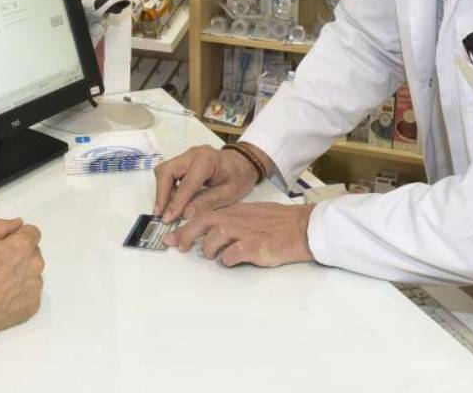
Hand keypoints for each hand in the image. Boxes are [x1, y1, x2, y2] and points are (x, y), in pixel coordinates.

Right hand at [0, 218, 43, 340]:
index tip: (5, 246)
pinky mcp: (34, 304)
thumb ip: (0, 227)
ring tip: (0, 283)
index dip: (18, 236)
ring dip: (22, 273)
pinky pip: (31, 292)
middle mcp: (35, 265)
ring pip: (33, 272)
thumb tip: (18, 223)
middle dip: (20, 255)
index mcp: (22, 247)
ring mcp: (36, 287)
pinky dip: (21, 292)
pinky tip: (4, 296)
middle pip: (34, 253)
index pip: (33, 232)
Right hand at [153, 145, 260, 222]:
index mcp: (206, 161)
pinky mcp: (183, 159)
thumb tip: (185, 214)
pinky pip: (169, 172)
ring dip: (162, 191)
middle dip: (161, 194)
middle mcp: (192, 154)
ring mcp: (186, 155)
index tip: (167, 219)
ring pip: (164, 170)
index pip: (185, 184)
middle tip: (160, 214)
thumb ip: (207, 202)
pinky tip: (173, 202)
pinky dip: (167, 187)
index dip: (175, 203)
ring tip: (166, 210)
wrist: (244, 162)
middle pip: (166, 171)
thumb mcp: (229, 194)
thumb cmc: (240, 177)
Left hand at [164, 202, 316, 267]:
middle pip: (202, 223)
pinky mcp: (255, 247)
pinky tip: (232, 260)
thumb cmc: (277, 224)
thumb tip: (208, 232)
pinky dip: (228, 259)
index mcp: (234, 211)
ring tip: (215, 254)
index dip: (184, 227)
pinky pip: (233, 254)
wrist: (302, 228)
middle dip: (186, 235)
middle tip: (179, 247)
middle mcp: (236, 219)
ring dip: (209, 248)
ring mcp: (245, 233)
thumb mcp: (250, 216)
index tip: (170, 239)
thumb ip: (230, 221)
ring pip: (213, 237)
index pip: (202, 215)